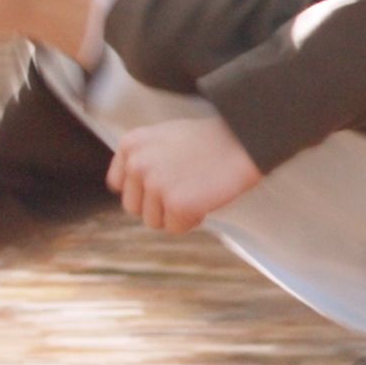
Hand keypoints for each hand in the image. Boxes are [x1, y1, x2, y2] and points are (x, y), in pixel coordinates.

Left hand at [109, 110, 263, 233]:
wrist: (247, 138)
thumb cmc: (213, 139)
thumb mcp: (166, 136)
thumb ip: (145, 158)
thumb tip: (139, 189)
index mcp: (131, 144)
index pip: (118, 184)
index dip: (143, 190)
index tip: (165, 184)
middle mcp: (137, 164)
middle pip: (133, 207)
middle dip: (158, 205)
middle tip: (187, 189)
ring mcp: (156, 185)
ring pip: (153, 220)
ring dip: (175, 214)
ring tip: (198, 193)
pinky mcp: (177, 204)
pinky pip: (175, 228)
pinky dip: (192, 220)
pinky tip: (206, 200)